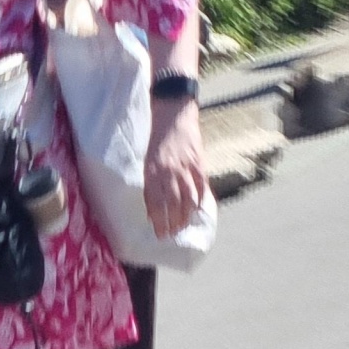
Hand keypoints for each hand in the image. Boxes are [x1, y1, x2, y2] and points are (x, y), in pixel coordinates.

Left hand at [144, 99, 206, 235]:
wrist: (173, 114)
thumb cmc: (157, 138)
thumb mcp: (148, 159)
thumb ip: (151, 181)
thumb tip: (152, 206)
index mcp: (152, 170)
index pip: (155, 201)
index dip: (158, 220)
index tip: (159, 233)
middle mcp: (168, 171)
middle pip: (172, 203)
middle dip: (172, 222)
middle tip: (172, 234)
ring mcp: (185, 167)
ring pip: (188, 197)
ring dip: (186, 215)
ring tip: (184, 226)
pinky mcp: (198, 162)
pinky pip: (201, 185)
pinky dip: (200, 198)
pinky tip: (198, 209)